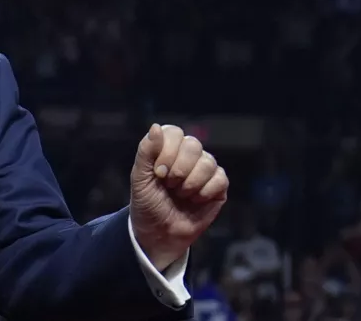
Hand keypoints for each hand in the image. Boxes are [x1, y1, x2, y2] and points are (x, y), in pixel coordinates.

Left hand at [130, 124, 227, 270]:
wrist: (159, 233)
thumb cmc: (147, 203)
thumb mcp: (140, 178)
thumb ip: (146, 151)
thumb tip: (156, 126)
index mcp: (167, 149)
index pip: (174, 132)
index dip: (167, 151)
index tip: (158, 173)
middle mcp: (188, 156)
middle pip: (193, 144)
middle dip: (179, 168)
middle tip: (169, 185)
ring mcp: (204, 170)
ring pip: (207, 161)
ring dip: (190, 182)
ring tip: (180, 194)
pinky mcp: (218, 187)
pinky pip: (220, 178)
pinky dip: (204, 191)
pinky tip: (194, 200)